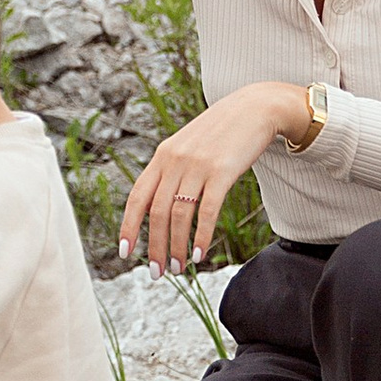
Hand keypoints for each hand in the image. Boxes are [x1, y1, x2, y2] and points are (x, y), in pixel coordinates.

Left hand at [119, 82, 310, 276]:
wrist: (254, 108)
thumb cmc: (221, 132)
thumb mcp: (187, 145)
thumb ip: (172, 170)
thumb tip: (159, 205)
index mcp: (162, 156)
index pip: (137, 197)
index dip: (129, 227)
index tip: (126, 252)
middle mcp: (175, 161)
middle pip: (157, 212)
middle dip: (155, 246)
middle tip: (157, 273)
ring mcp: (198, 165)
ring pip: (180, 215)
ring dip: (177, 246)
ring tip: (179, 268)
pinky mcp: (222, 171)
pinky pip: (207, 210)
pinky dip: (201, 235)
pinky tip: (200, 254)